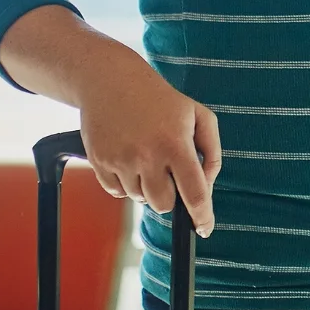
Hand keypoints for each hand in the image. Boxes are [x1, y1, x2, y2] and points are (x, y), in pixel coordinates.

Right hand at [79, 59, 220, 236]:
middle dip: (171, 198)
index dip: (202, 216)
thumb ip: (211, 153)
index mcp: (175, 146)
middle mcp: (147, 156)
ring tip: (147, 158)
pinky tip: (130, 160)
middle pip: (163, 205)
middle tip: (169, 176)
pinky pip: (117, 192)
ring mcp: (120, 161)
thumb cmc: (161, 100)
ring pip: (140, 199)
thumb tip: (207, 186)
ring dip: (148, 188)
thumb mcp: (199, 117)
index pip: (194, 193)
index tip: (204, 228)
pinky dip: (126, 184)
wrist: (110, 81)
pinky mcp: (99, 162)